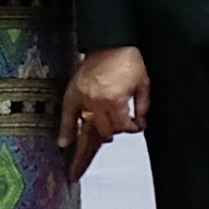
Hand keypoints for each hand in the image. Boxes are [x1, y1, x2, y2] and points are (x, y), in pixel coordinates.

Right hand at [61, 46, 152, 173]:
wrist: (112, 40)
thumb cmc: (129, 59)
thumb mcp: (144, 83)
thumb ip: (143, 106)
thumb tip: (141, 123)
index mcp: (115, 101)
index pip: (122, 126)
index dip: (131, 128)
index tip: (135, 126)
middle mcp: (96, 103)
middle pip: (102, 132)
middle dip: (109, 137)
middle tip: (104, 148)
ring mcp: (82, 99)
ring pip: (84, 130)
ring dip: (83, 147)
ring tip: (75, 168)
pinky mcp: (73, 93)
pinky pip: (65, 116)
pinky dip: (65, 130)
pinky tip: (64, 144)